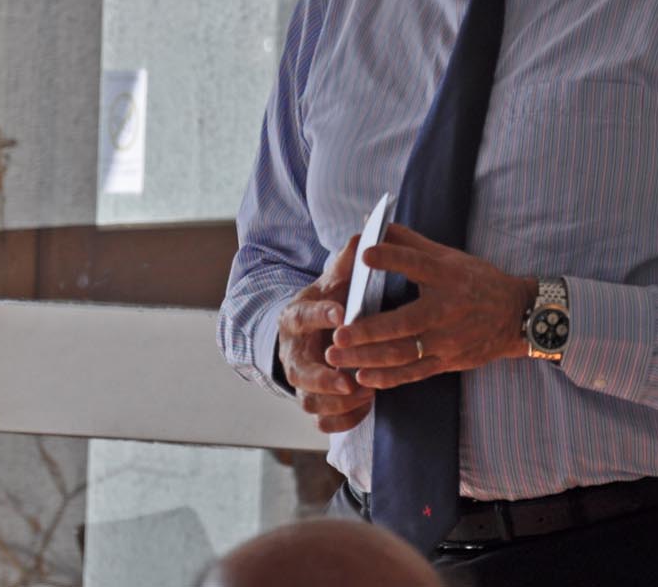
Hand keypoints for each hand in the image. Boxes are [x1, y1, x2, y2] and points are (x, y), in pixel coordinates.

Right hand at [277, 237, 374, 432]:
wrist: (312, 331)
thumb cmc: (330, 302)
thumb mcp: (334, 281)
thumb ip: (346, 263)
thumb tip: (362, 234)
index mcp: (295, 318)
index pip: (303, 316)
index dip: (321, 315)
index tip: (342, 313)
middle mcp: (292, 354)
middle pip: (300, 372)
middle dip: (324, 379)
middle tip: (350, 381)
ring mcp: (301, 382)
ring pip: (310, 402)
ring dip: (338, 403)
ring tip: (365, 393)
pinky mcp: (314, 403)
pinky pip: (322, 422)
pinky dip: (343, 420)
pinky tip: (366, 408)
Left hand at [324, 223, 535, 388]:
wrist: (515, 316)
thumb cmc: (477, 282)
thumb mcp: (449, 257)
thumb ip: (411, 244)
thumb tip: (379, 223)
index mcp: (447, 277)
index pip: (417, 264)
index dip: (392, 258)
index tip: (365, 254)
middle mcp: (447, 310)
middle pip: (404, 322)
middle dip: (368, 331)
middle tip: (337, 334)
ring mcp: (447, 340)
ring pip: (403, 353)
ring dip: (367, 358)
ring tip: (336, 356)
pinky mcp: (447, 361)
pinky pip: (413, 373)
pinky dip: (387, 377)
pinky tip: (362, 377)